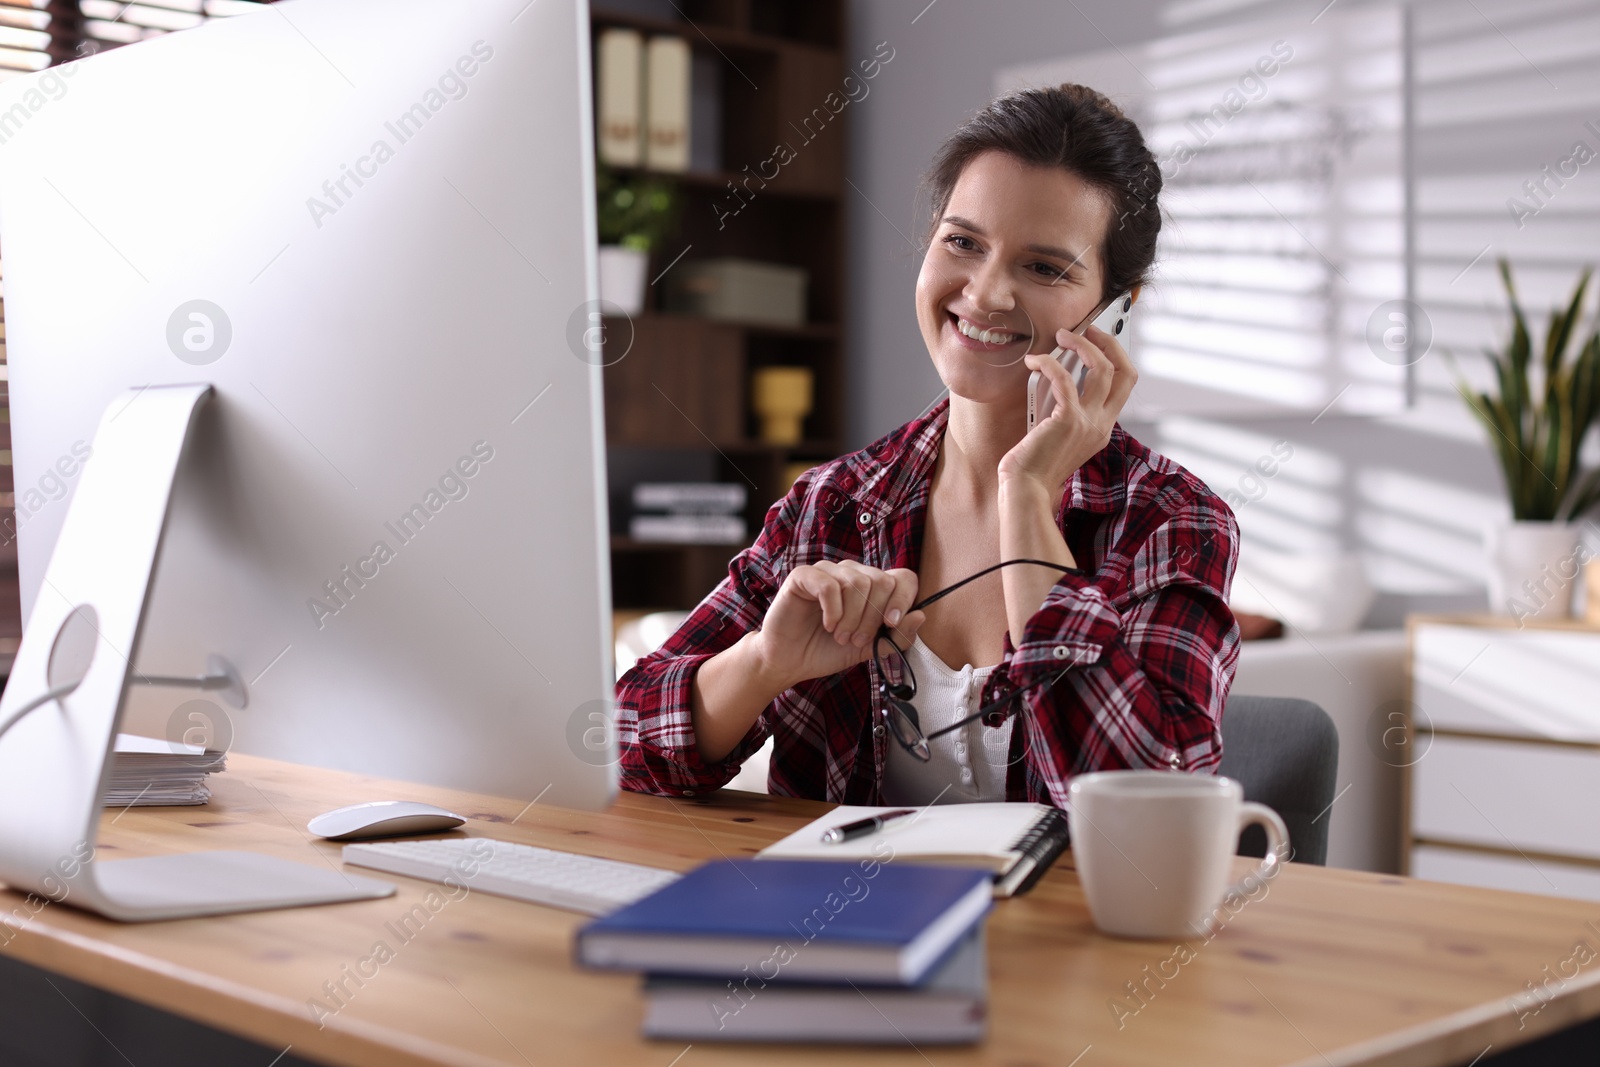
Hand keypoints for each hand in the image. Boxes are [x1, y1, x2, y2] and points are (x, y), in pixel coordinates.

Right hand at [750, 560, 924, 689]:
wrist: (789, 661)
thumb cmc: (827, 651)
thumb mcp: (869, 649)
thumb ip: (896, 637)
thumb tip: (921, 615)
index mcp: (871, 587)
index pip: (903, 577)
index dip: (903, 599)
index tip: (890, 625)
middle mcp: (851, 573)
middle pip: (882, 581)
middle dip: (872, 617)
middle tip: (856, 640)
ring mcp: (827, 571)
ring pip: (857, 583)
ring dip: (852, 618)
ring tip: (840, 636)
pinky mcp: (803, 576)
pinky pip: (830, 585)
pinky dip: (833, 610)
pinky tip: (827, 625)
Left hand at [1000, 322, 1136, 492]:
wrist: (1026, 489)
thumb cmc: (1035, 463)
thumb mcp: (1061, 435)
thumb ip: (1068, 411)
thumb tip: (1060, 376)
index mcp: (1102, 427)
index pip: (1125, 384)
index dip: (1116, 356)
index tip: (1099, 340)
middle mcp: (1102, 424)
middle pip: (1125, 372)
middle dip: (1108, 343)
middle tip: (1088, 329)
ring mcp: (1088, 422)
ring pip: (1101, 368)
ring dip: (1081, 344)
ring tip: (1061, 335)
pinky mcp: (1067, 420)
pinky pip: (1064, 378)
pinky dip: (1048, 363)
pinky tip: (1034, 361)